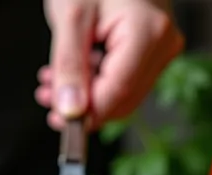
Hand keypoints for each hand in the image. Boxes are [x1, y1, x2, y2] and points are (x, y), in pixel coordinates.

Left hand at [37, 0, 183, 129]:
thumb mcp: (70, 15)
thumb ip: (68, 66)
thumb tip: (70, 110)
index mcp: (148, 33)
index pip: (119, 93)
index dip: (89, 115)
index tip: (59, 122)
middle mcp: (163, 43)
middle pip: (123, 97)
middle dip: (84, 105)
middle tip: (48, 100)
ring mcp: (162, 45)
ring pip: (123, 91)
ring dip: (87, 94)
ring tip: (53, 82)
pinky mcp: (154, 46)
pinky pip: (126, 75)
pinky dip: (97, 79)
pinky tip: (74, 71)